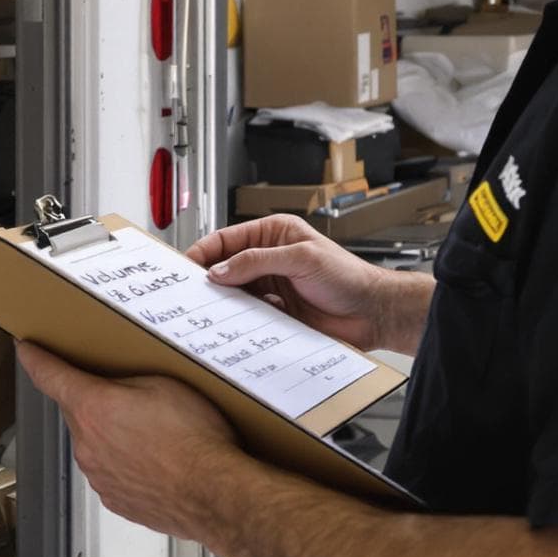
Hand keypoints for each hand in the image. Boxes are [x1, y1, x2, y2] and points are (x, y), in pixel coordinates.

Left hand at [18, 343, 252, 551]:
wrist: (214, 494)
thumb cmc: (195, 441)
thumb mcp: (163, 385)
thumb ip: (126, 381)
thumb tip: (115, 383)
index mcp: (93, 408)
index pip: (50, 376)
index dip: (35, 359)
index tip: (27, 351)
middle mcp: (87, 445)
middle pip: (77, 413)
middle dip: (98, 404)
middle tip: (134, 402)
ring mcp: (99, 477)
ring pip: (95, 445)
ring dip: (115, 438)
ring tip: (157, 438)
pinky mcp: (115, 500)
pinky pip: (111, 473)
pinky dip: (126, 466)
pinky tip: (157, 462)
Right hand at [188, 215, 412, 352]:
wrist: (372, 312)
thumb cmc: (348, 276)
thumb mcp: (300, 258)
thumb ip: (257, 261)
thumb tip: (220, 270)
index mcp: (274, 234)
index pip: (229, 239)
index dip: (205, 251)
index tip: (185, 265)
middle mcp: (270, 259)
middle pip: (227, 266)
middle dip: (210, 277)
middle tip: (190, 290)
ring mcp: (272, 286)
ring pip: (236, 292)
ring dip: (224, 300)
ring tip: (208, 308)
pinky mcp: (277, 312)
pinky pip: (249, 314)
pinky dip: (240, 319)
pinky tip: (235, 323)